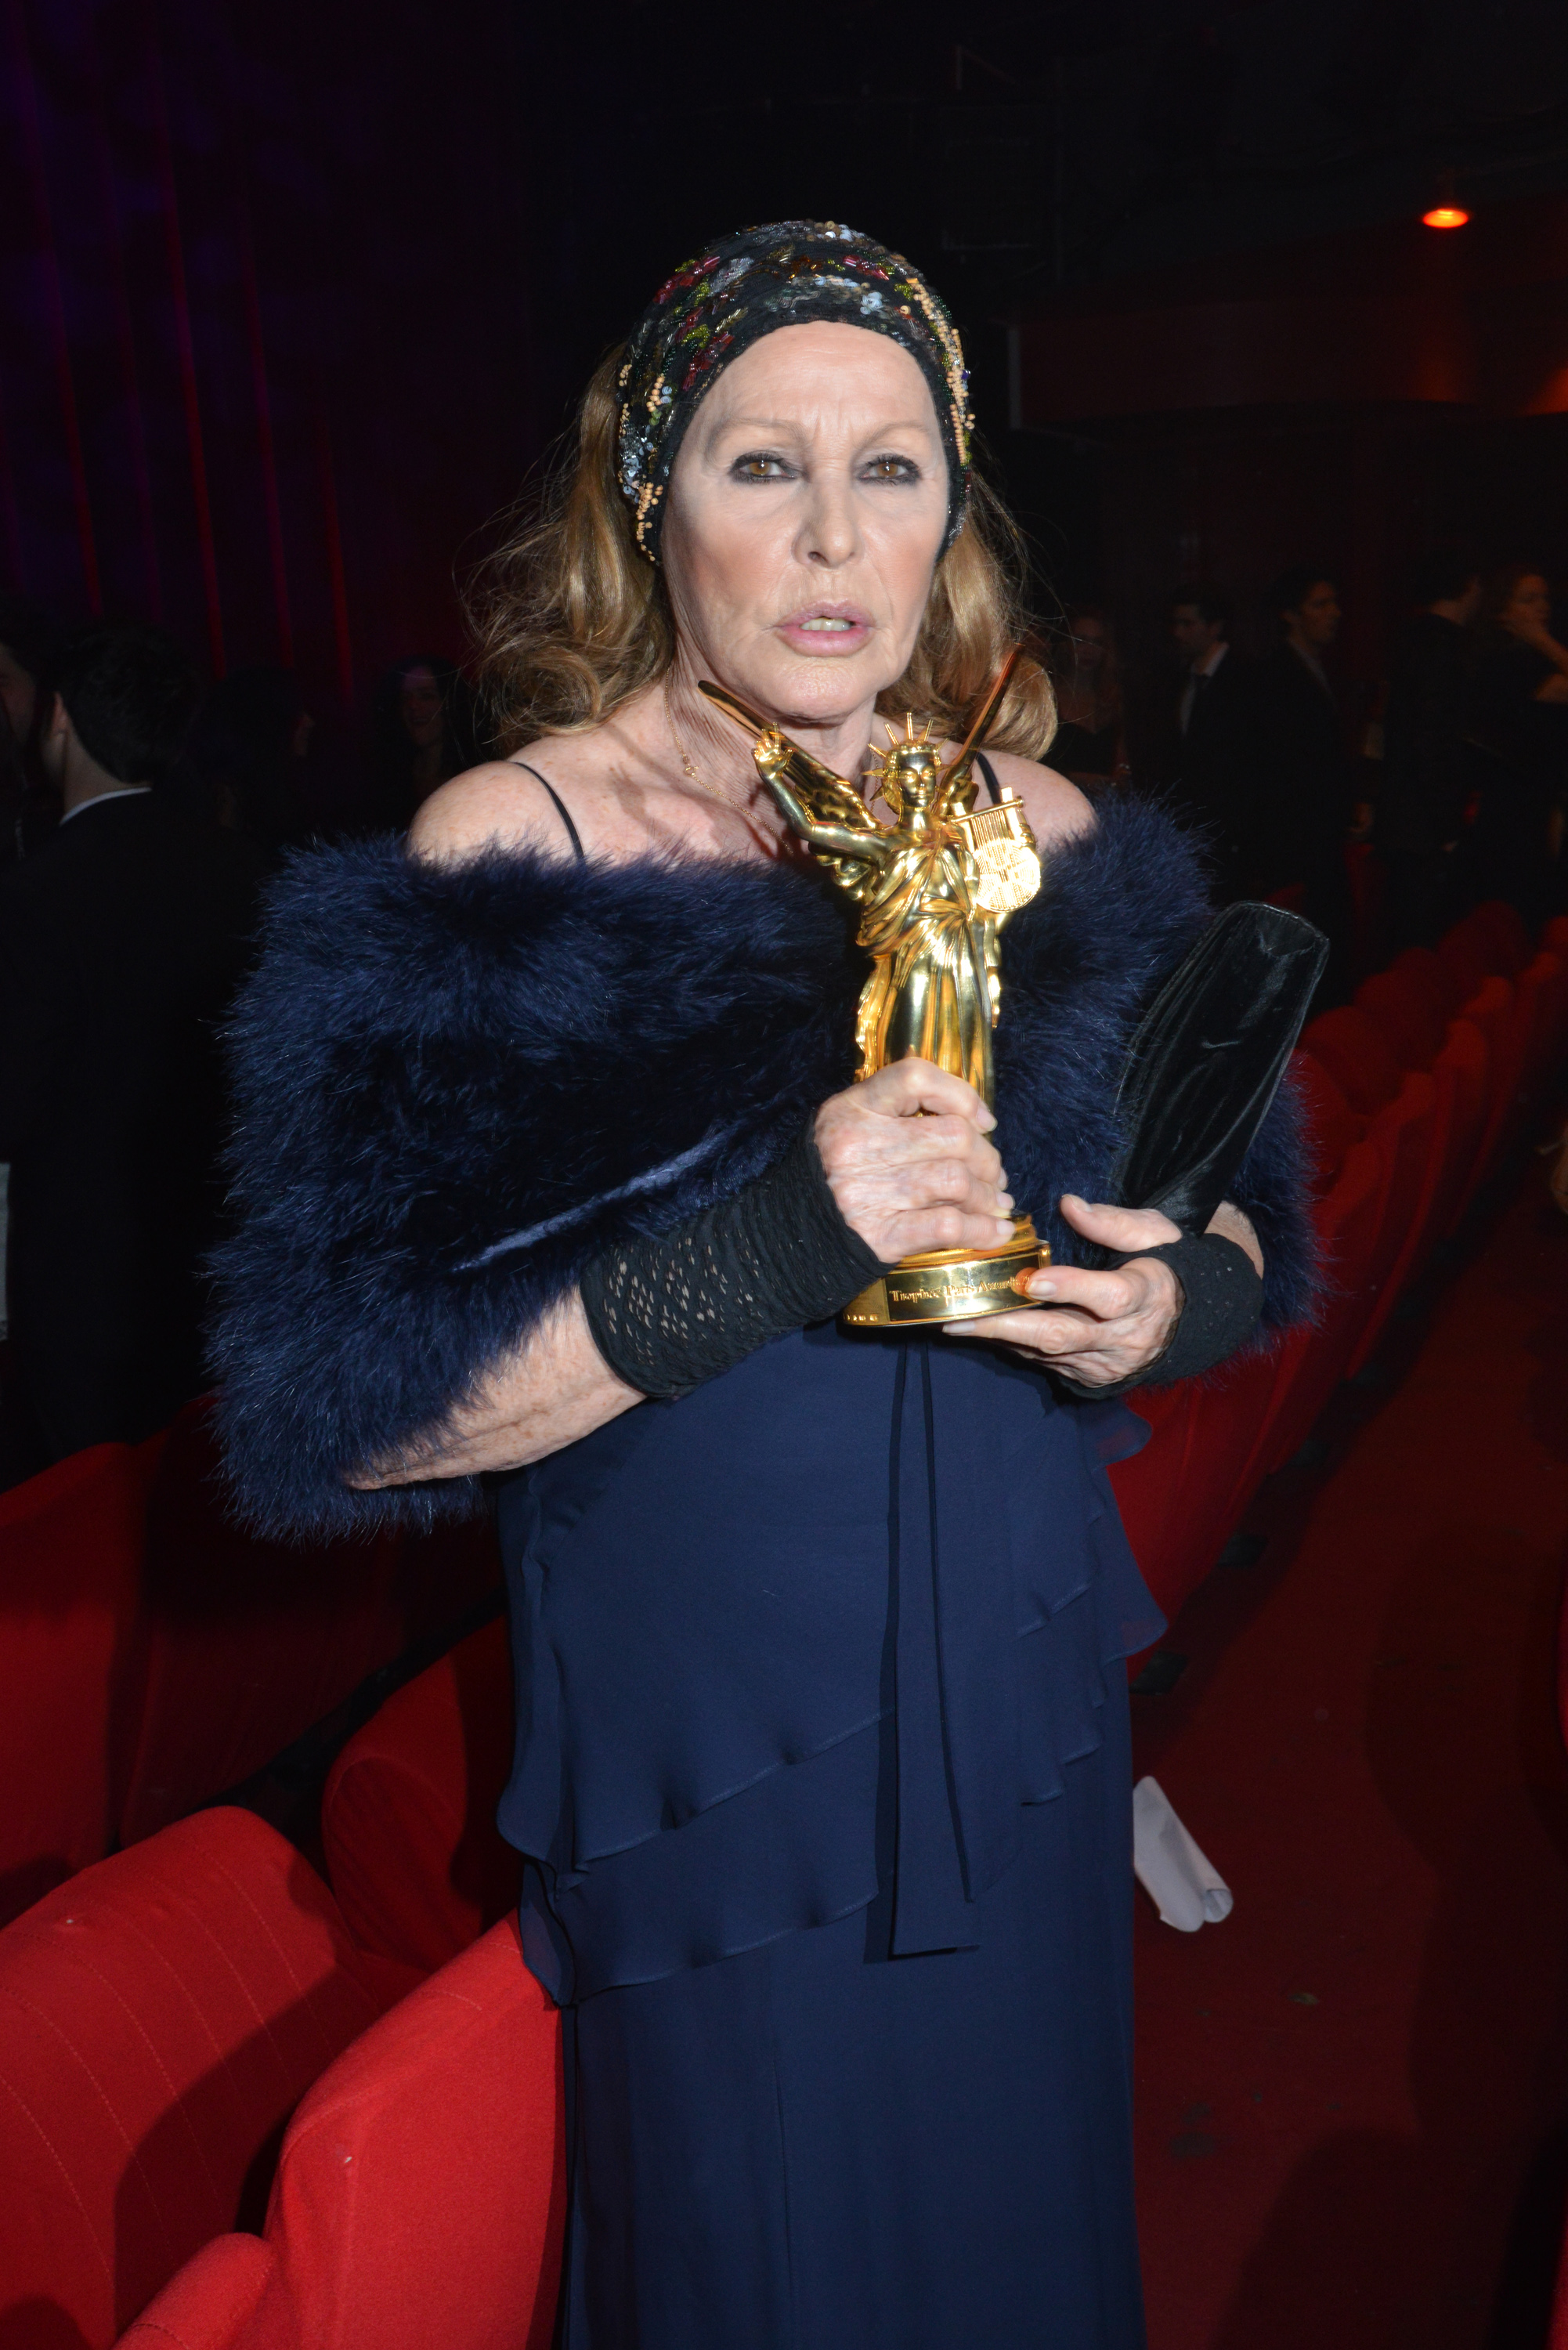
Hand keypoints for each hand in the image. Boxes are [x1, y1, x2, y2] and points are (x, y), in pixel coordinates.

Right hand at [815, 1058, 1014, 1264]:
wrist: (788, 1236)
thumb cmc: (832, 1177)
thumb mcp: (848, 1127)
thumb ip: (897, 1113)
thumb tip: (978, 1123)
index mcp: (851, 1109)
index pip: (915, 1077)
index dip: (960, 1094)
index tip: (983, 1121)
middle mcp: (858, 1146)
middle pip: (952, 1136)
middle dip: (987, 1158)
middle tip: (993, 1175)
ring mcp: (868, 1192)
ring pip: (956, 1181)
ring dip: (986, 1196)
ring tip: (994, 1204)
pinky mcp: (880, 1235)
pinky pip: (948, 1226)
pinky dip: (981, 1230)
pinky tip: (995, 1232)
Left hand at [942, 1194, 1185, 1386]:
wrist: (1191, 1319)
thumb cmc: (1166, 1263)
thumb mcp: (1155, 1232)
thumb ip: (1113, 1221)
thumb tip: (1068, 1205)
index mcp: (1147, 1294)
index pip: (1110, 1297)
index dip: (1071, 1289)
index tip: (1032, 1279)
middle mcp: (1126, 1336)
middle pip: (1064, 1335)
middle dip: (1009, 1325)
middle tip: (963, 1315)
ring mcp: (1108, 1361)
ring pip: (1049, 1352)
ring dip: (1002, 1337)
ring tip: (957, 1321)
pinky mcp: (1093, 1375)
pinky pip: (1048, 1361)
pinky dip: (1017, 1345)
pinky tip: (985, 1330)